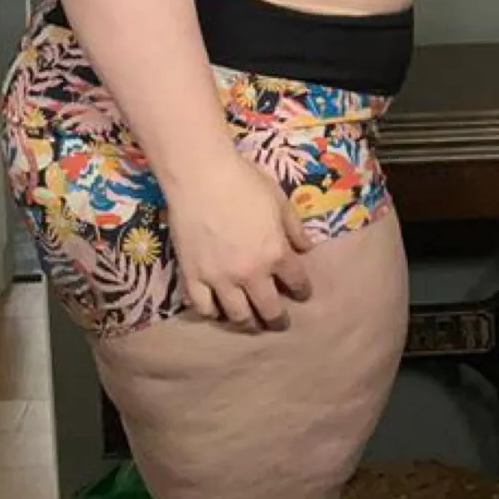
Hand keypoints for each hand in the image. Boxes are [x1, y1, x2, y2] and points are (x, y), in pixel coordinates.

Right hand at [166, 151, 313, 331]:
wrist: (200, 175)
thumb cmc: (244, 181)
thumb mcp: (279, 201)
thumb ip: (294, 228)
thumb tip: (306, 248)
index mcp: (276, 253)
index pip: (296, 282)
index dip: (302, 290)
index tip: (303, 294)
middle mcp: (250, 272)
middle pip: (268, 308)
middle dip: (277, 319)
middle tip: (280, 323)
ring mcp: (219, 278)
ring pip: (236, 315)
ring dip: (247, 322)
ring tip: (251, 323)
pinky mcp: (192, 276)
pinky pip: (203, 306)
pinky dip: (212, 313)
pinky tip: (217, 311)